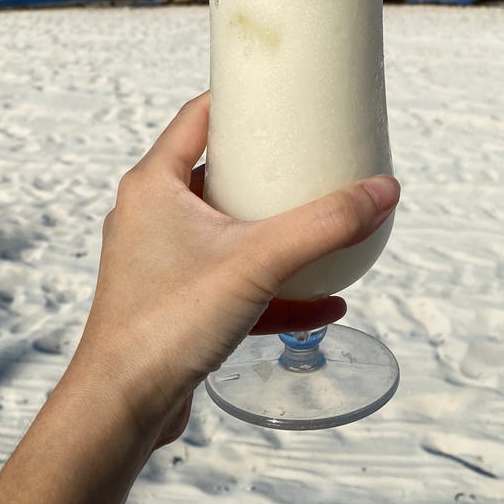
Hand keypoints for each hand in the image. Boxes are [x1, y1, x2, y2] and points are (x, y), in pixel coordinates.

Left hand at [70, 92, 399, 433]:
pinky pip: (235, 283)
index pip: (199, 117)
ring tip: (323, 223)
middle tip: (314, 155)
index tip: (284, 93)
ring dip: (275, 230)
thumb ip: (324, 225)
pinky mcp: (176, 304)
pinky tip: (325, 300)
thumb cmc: (164, 324)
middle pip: (217, 171)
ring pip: (228, 231)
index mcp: (154, 184)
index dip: (241, 99)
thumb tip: (383, 191)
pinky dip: (275, 286)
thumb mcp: (258, 261)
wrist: (120, 411)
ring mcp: (162, 262)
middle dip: (268, 168)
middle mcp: (152, 216)